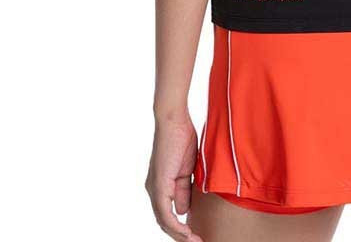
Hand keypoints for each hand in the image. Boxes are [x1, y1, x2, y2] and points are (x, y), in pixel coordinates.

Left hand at [145, 114, 201, 240]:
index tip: (196, 235)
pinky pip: (164, 213)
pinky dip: (175, 226)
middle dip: (181, 235)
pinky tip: (186, 232)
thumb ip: (184, 190)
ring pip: (163, 221)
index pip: (168, 214)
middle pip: (164, 222)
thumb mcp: (186, 170)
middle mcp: (154, 190)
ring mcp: (154, 188)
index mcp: (161, 185)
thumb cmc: (181, 138)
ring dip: (179, 234)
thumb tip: (183, 212)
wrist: (174, 120)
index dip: (181, 228)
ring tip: (195, 240)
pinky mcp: (159, 185)